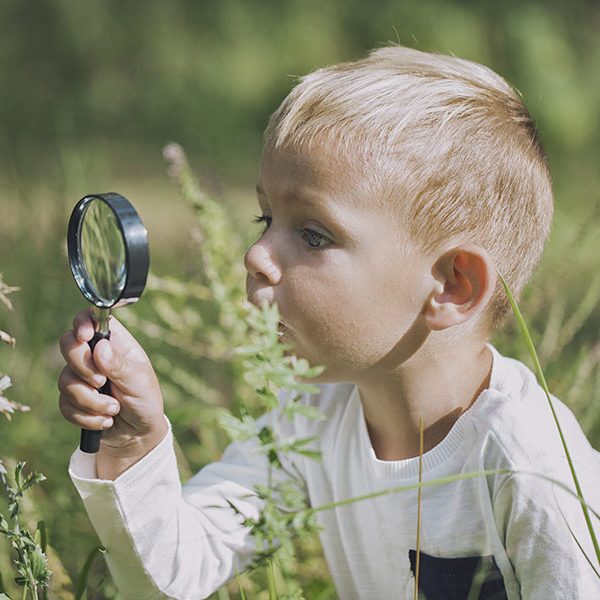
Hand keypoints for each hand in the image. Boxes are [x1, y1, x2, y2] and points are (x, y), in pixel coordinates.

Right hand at [58, 308, 166, 457]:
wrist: (138, 434)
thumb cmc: (145, 401)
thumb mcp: (140, 382)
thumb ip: (120, 365)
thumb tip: (100, 347)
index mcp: (115, 343)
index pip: (92, 319)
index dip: (83, 323)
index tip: (85, 337)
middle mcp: (95, 356)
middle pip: (68, 345)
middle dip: (83, 368)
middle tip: (102, 381)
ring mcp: (81, 377)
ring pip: (65, 380)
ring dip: (91, 401)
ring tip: (114, 409)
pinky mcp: (73, 399)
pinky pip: (65, 404)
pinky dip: (87, 416)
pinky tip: (106, 420)